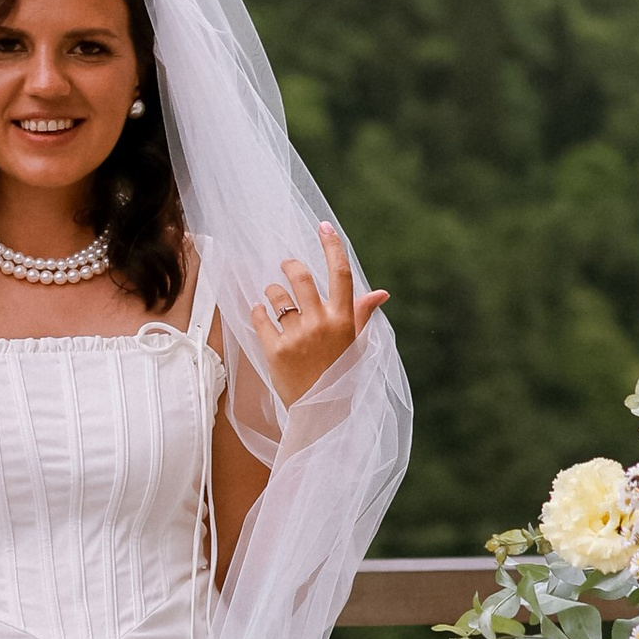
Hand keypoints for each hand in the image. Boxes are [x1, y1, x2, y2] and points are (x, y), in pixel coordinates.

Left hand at [249, 226, 390, 404]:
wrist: (321, 413)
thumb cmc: (340, 374)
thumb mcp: (356, 344)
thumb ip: (363, 315)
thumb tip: (381, 292)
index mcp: (344, 320)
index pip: (341, 273)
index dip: (332, 246)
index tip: (323, 226)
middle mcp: (321, 324)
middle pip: (301, 277)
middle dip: (290, 266)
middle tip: (286, 266)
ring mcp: (297, 337)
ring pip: (277, 296)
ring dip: (272, 291)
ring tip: (273, 298)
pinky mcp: (274, 351)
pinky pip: (259, 318)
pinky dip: (258, 311)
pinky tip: (260, 313)